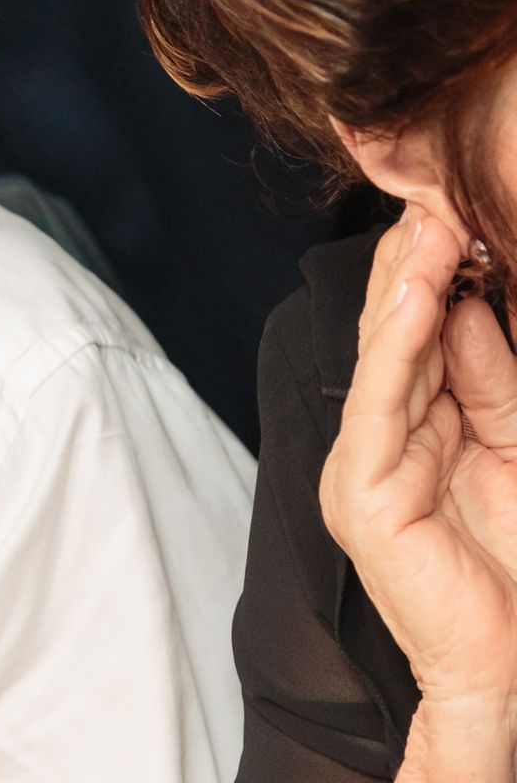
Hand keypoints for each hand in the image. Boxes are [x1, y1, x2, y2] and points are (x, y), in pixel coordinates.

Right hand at [322, 205, 516, 759]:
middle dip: (412, 264)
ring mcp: (361, 470)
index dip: (430, 272)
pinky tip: (420, 294)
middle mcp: (377, 444)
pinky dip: (401, 344)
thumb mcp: (516, 446)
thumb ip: (490, 378)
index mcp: (409, 434)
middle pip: (393, 336)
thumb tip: (466, 301)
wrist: (506, 670)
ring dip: (406, 286)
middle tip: (433, 192)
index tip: (453, 207)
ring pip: (385, 359)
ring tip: (428, 226)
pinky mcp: (362, 496)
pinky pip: (383, 405)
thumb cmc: (516, 572)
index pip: (416, 336)